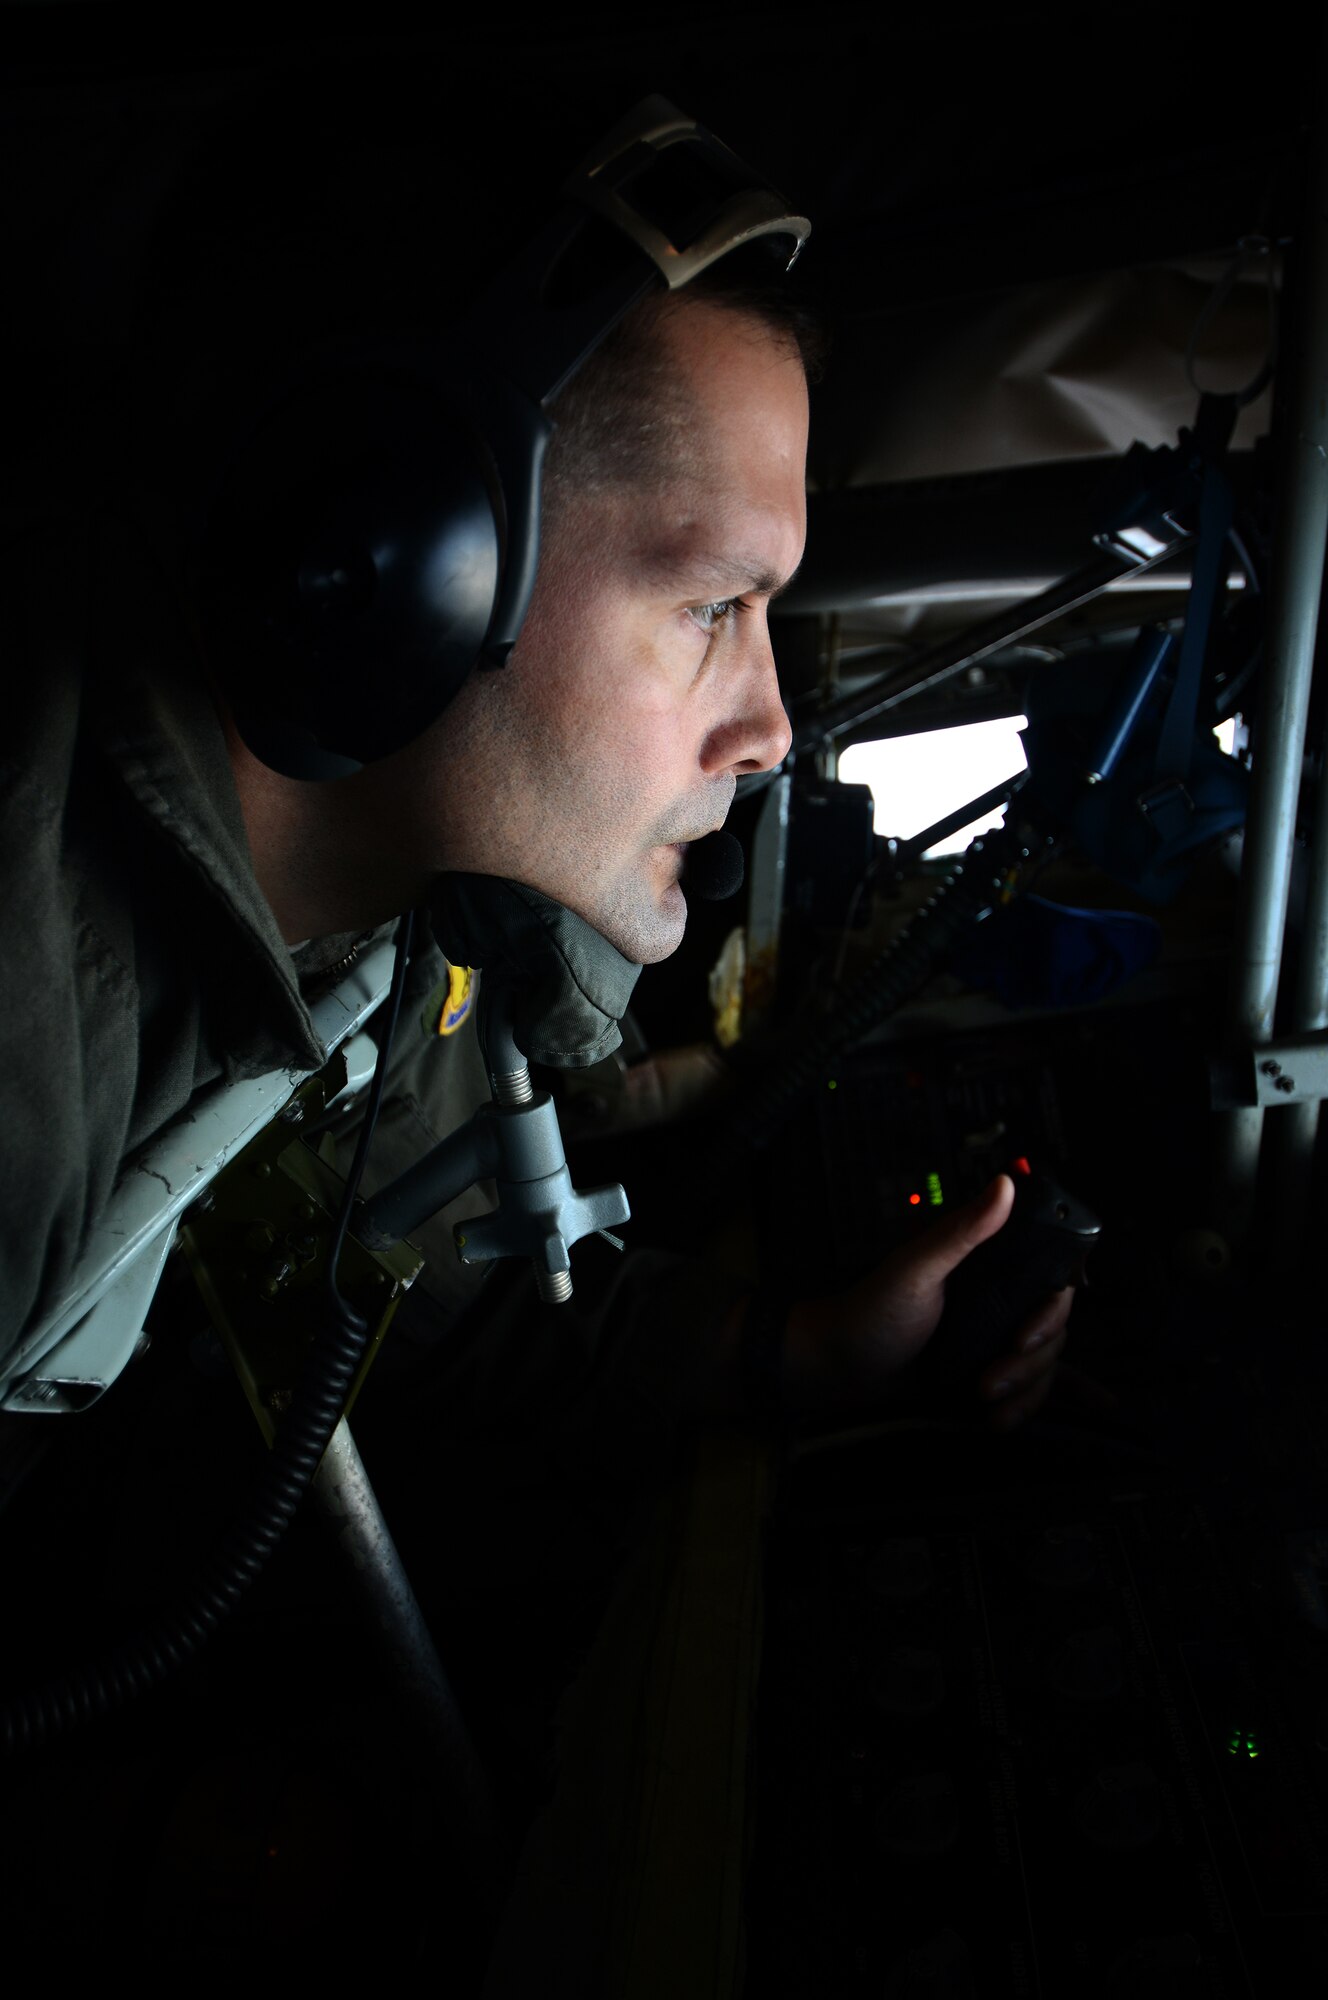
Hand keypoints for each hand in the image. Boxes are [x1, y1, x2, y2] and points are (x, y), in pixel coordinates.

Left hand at [781, 1174, 1071, 1426]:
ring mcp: (996, 1337)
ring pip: (1044, 1363)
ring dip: (1025, 1389)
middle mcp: (1001, 1298)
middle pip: (1052, 1328)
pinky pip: (1027, 1390)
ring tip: (985, 1401)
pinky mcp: (990, 1372)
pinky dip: (1021, 1407)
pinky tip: (996, 1420)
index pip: (1050, 1280)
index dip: (1051, 1312)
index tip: (1027, 1337)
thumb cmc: (873, 1309)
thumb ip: (963, 1230)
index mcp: (989, 1264)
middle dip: (1031, 1361)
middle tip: (991, 1380)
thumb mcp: (917, 1267)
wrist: (843, 1367)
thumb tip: (1005, 1183)